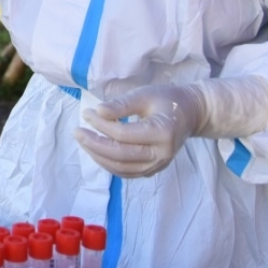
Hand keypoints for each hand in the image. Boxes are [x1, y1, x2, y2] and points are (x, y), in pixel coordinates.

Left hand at [74, 84, 206, 177]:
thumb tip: (97, 112)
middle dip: (95, 144)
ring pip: (121, 168)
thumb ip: (121, 104)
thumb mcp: (144, 95)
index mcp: (162, 133)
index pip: (123, 135)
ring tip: (83, 141)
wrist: (190, 114)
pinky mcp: (153, 170)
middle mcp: (162, 154)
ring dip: (98, 156)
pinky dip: (108, 164)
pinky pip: (126, 172)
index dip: (101, 125)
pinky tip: (96, 151)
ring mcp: (158, 165)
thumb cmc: (167, 100)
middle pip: (120, 156)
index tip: (87, 113)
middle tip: (77, 132)